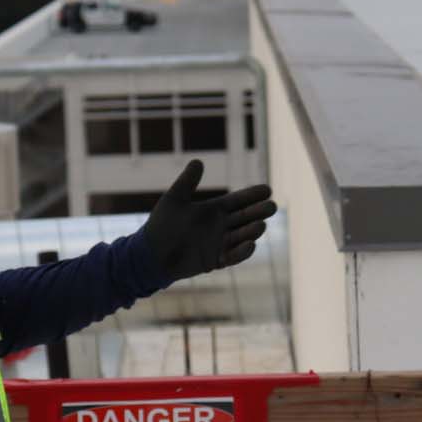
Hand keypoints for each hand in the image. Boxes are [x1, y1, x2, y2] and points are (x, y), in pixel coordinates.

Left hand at [143, 160, 275, 282]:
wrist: (150, 253)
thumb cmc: (161, 225)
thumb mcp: (175, 199)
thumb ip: (187, 181)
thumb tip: (198, 161)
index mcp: (213, 210)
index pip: (238, 201)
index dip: (252, 195)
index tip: (267, 190)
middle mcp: (220, 226)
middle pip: (245, 217)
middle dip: (259, 212)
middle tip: (271, 206)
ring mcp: (219, 244)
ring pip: (242, 236)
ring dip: (252, 231)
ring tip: (261, 225)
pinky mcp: (214, 260)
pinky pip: (232, 256)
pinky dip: (242, 252)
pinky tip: (251, 244)